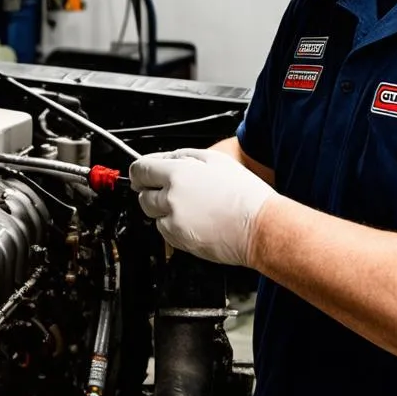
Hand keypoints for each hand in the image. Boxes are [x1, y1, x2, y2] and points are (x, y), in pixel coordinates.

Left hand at [128, 148, 276, 266]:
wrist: (259, 226)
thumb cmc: (244, 194)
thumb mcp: (215, 159)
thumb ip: (182, 155)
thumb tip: (163, 158)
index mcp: (178, 174)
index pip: (140, 170)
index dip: (138, 172)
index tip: (140, 175)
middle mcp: (171, 198)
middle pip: (142, 195)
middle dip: (151, 192)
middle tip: (171, 191)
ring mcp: (173, 221)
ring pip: (152, 214)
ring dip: (162, 209)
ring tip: (189, 206)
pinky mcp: (178, 240)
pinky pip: (164, 230)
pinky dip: (172, 225)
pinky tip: (194, 220)